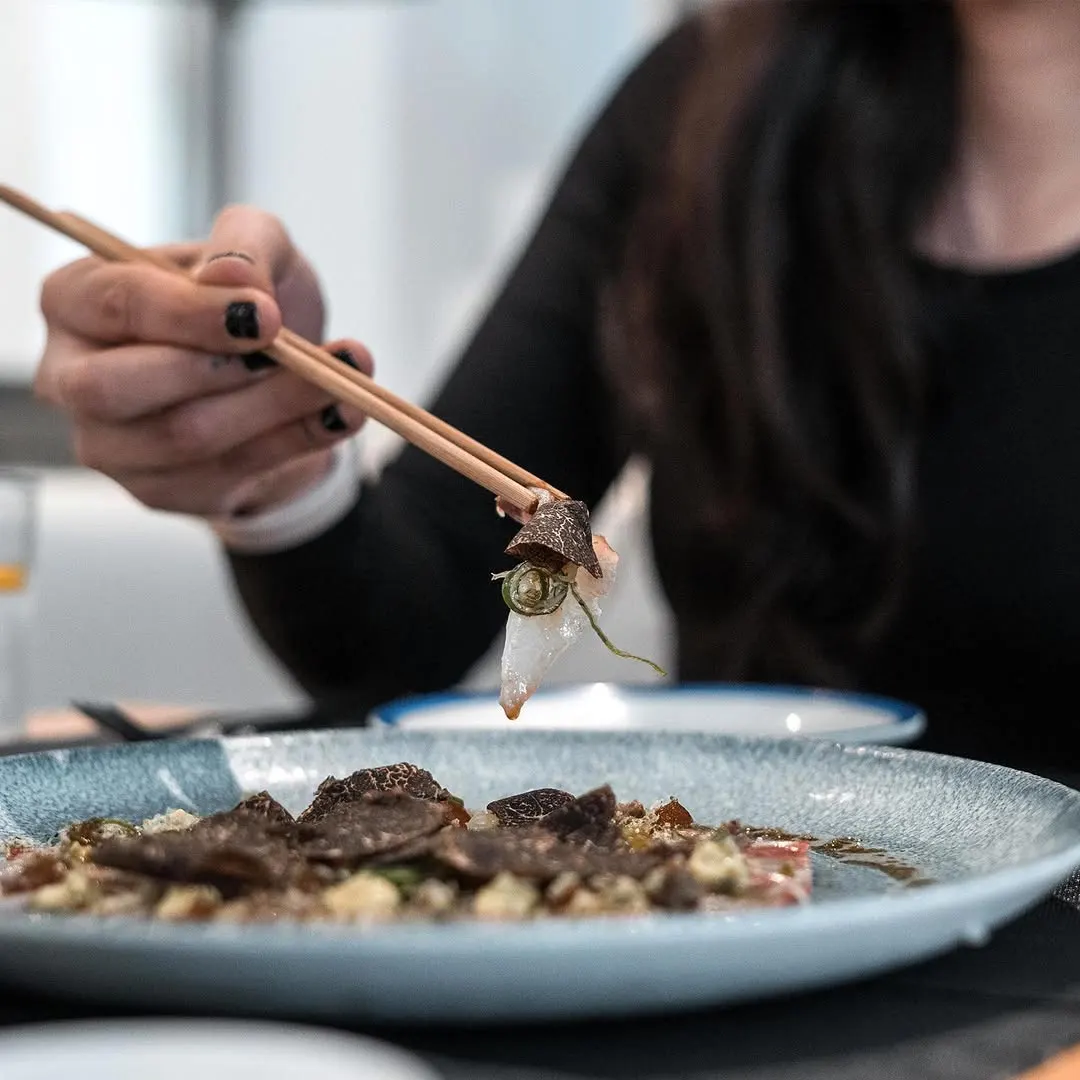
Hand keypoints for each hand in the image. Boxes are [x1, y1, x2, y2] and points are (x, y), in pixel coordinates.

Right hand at [35, 205, 373, 517]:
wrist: (280, 376)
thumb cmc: (251, 299)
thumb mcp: (258, 246)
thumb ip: (245, 246)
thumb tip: (233, 276)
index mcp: (76, 301)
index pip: (115, 305)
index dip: (191, 313)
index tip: (267, 315)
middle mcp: (72, 378)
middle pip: (115, 388)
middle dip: (215, 371)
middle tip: (286, 351)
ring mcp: (111, 446)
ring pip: (184, 437)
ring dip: (275, 406)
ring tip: (343, 378)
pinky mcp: (161, 491)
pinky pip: (231, 472)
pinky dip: (298, 441)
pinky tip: (343, 413)